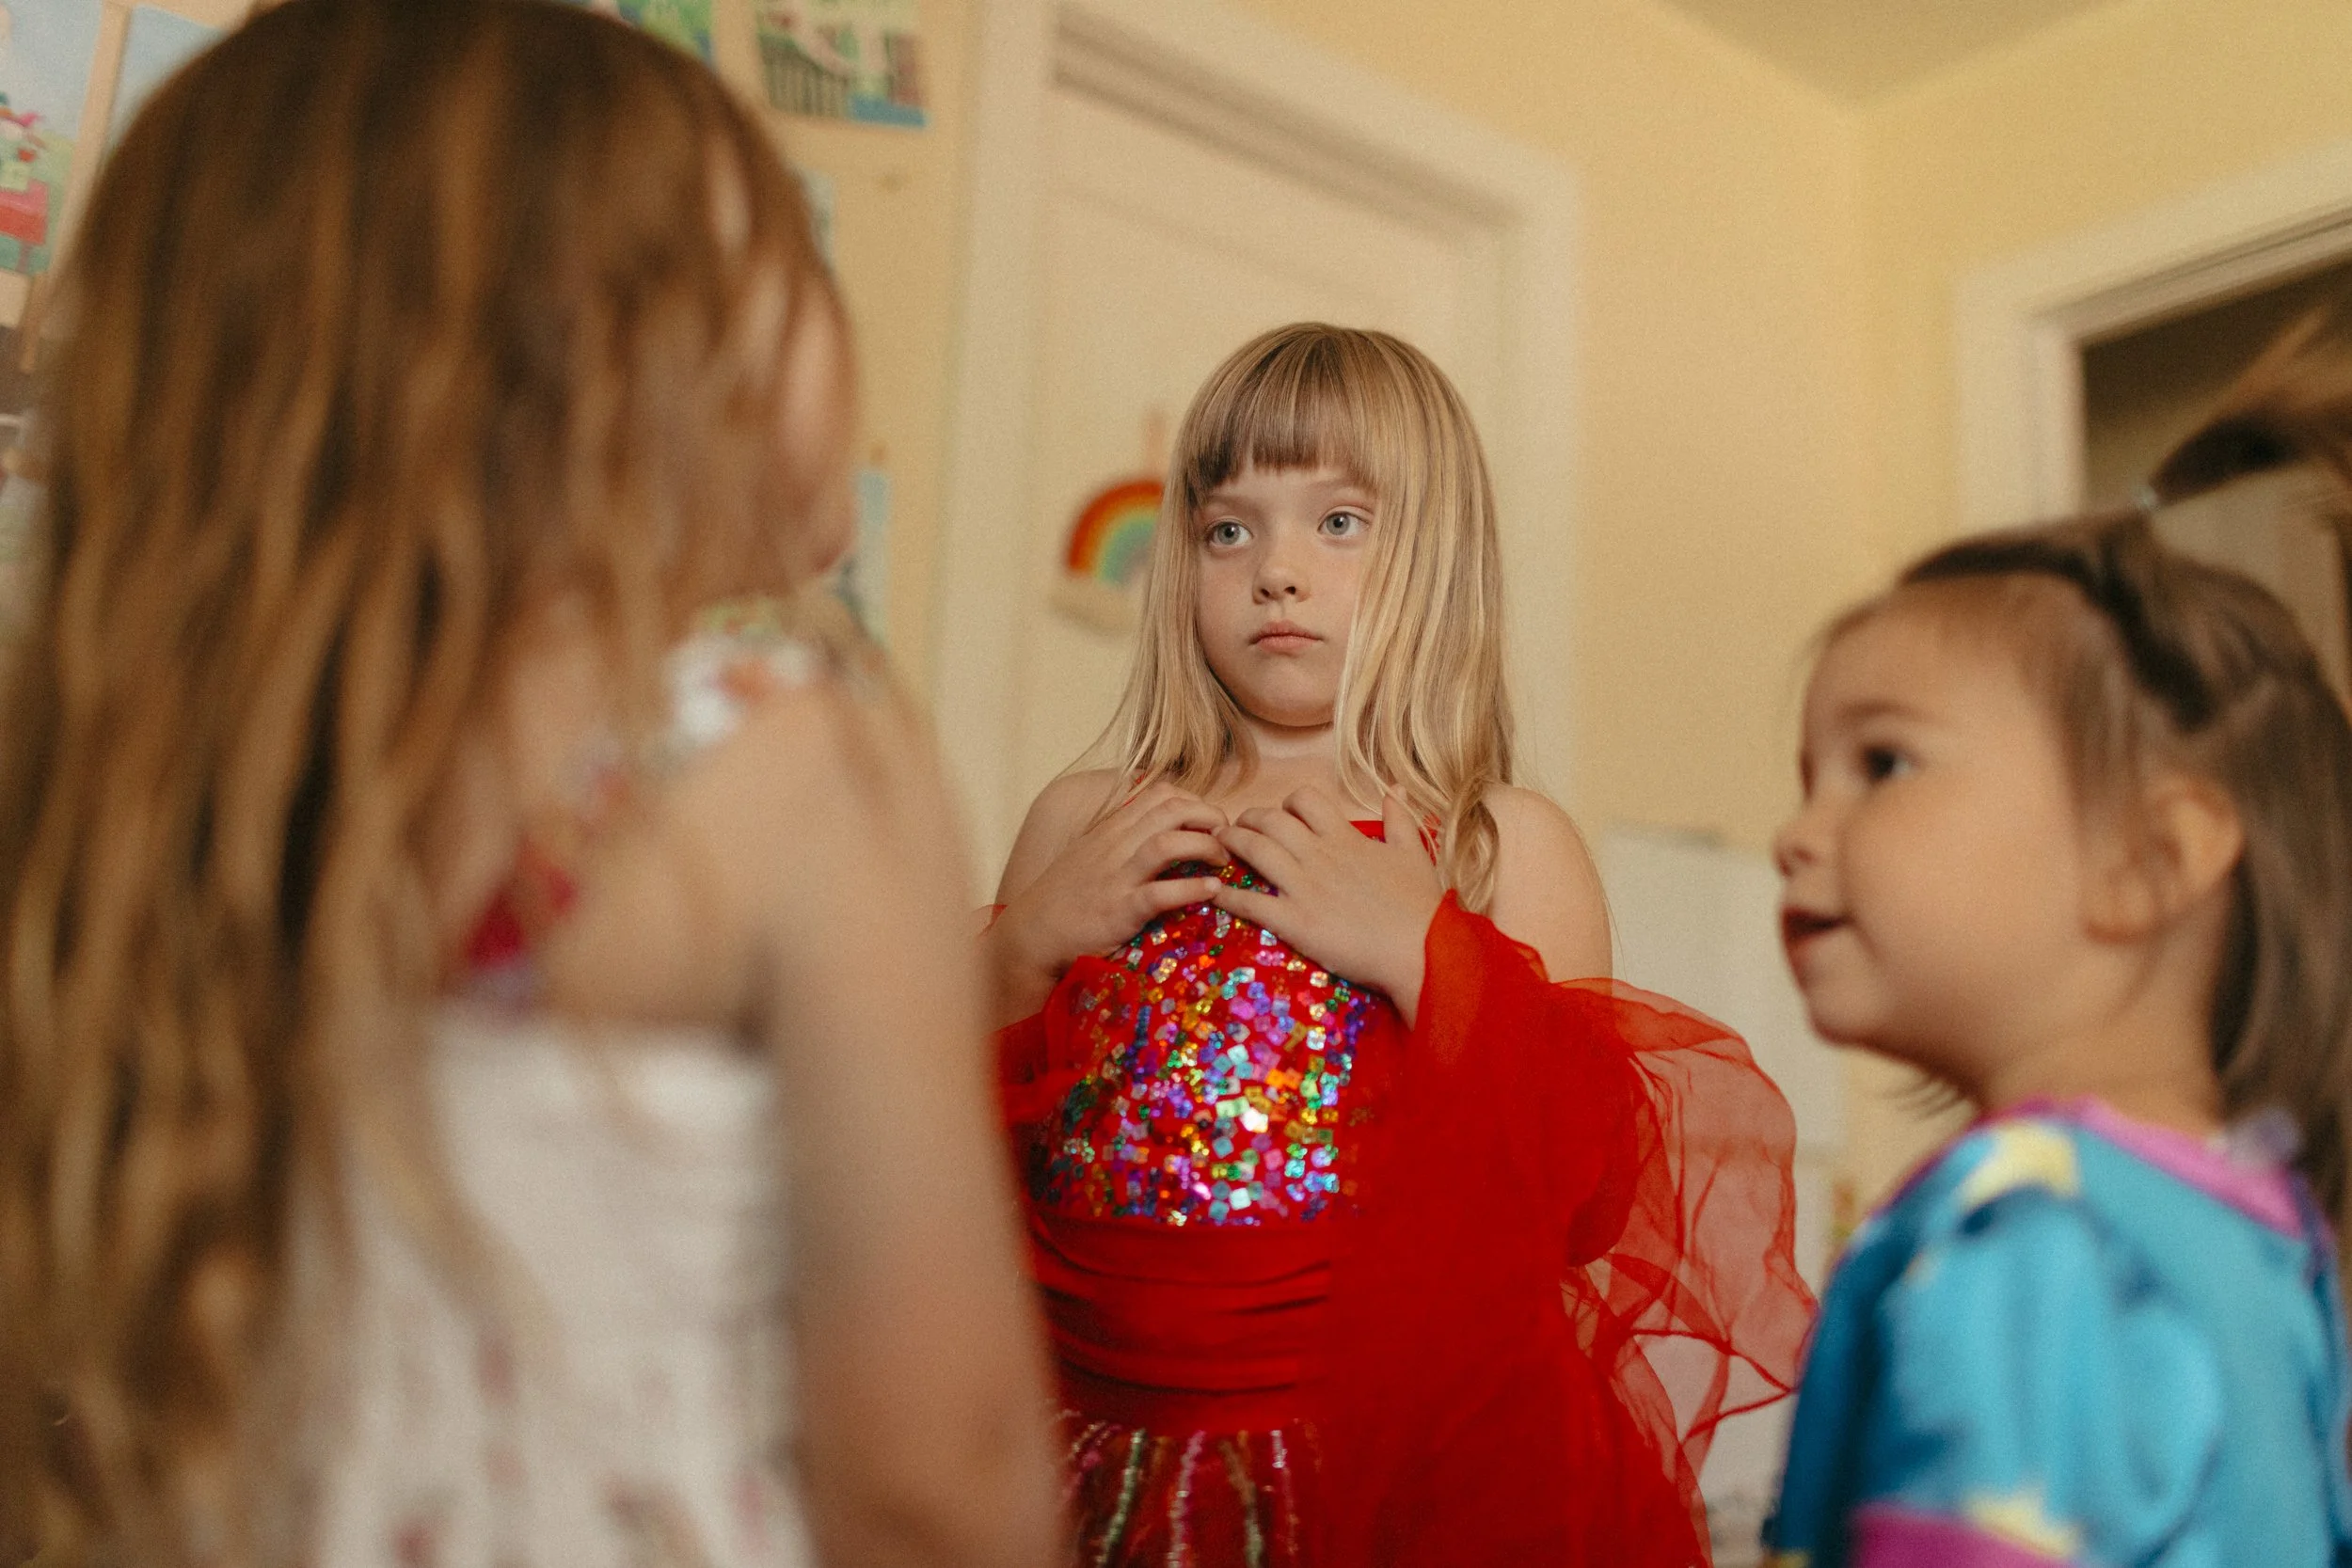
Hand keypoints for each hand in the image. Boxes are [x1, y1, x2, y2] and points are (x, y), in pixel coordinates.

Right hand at [989, 782, 1229, 1020]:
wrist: (1032, 932)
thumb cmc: (1065, 896)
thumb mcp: (1092, 852)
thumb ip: (1123, 836)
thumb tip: (1158, 826)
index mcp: (1112, 828)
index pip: (1161, 793)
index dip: (1195, 800)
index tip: (1210, 822)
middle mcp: (1116, 845)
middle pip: (1172, 809)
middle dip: (1210, 817)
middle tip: (1228, 838)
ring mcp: (1117, 876)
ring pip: (1168, 842)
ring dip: (1205, 846)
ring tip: (1223, 861)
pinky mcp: (1120, 910)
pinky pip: (1161, 892)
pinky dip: (1193, 888)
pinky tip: (1213, 891)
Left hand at [1211, 789, 1443, 1023]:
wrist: (1420, 949)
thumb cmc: (1421, 905)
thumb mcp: (1415, 853)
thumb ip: (1401, 817)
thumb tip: (1394, 787)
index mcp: (1345, 837)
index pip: (1304, 800)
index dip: (1286, 803)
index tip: (1280, 815)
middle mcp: (1319, 854)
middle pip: (1270, 820)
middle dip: (1248, 819)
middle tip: (1236, 828)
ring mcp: (1304, 887)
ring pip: (1254, 850)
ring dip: (1230, 843)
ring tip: (1217, 846)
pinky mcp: (1294, 921)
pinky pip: (1251, 902)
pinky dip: (1228, 895)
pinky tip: (1214, 893)